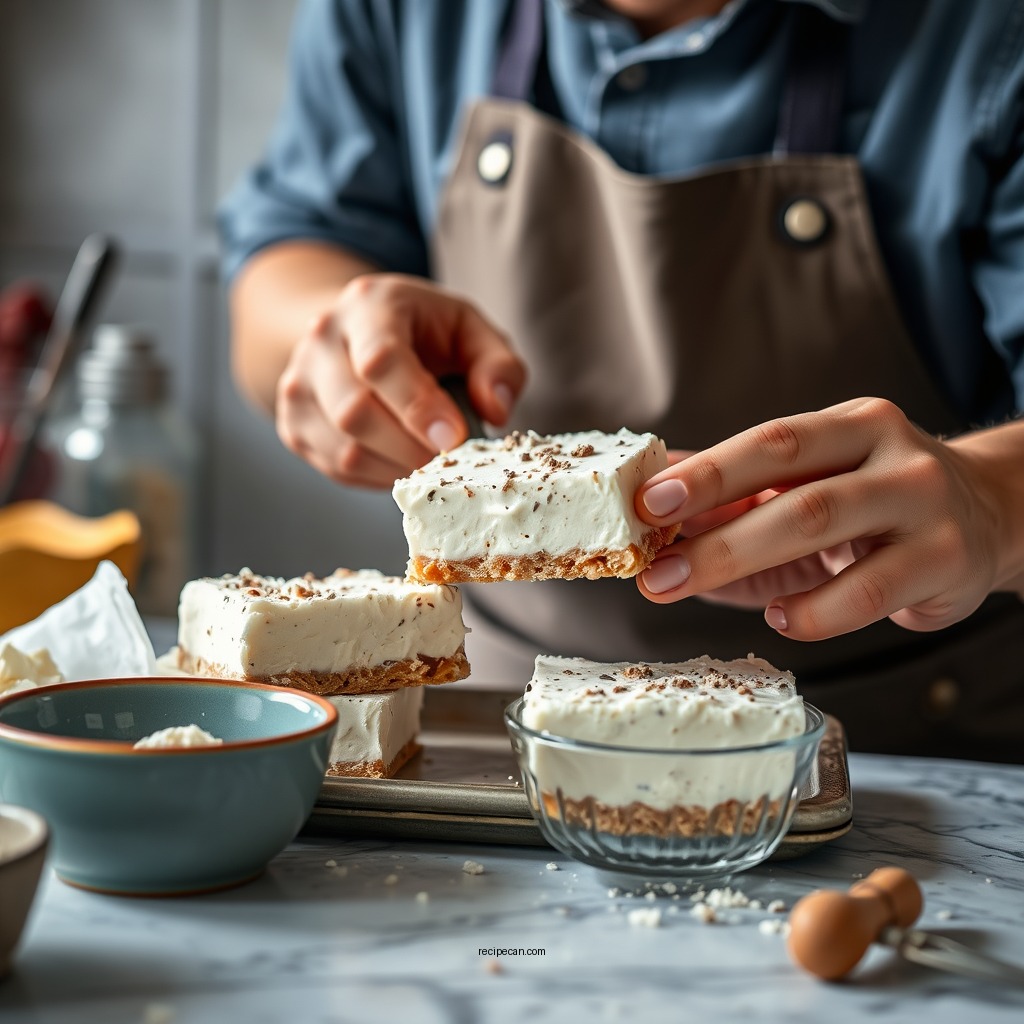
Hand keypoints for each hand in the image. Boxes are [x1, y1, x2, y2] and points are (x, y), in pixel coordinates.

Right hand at [274, 274, 525, 487]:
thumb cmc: (424, 333)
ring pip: (343, 449)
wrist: (358, 332)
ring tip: (430, 463)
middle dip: (411, 449)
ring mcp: (299, 384)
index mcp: (369, 306)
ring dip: (397, 469)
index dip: (419, 407)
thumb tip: (496, 411)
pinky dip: (378, 477)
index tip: (455, 438)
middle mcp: (322, 340)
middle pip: (354, 411)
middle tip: (450, 461)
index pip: (381, 360)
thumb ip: (498, 365)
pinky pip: (336, 468)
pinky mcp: (294, 424)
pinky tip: (402, 462)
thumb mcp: (471, 330)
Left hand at [634, 398, 1023, 640]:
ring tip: (688, 588)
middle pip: (792, 487)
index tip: (649, 502)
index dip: (708, 471)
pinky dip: (815, 612)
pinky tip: (782, 619)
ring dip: (742, 564)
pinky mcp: (945, 562)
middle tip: (655, 567)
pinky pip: (869, 593)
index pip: (772, 441)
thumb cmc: (876, 502)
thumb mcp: (816, 480)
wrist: (989, 517)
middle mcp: (893, 455)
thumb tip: (649, 495)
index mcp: (853, 424)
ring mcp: (923, 507)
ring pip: (824, 529)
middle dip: (713, 531)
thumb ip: (739, 490)